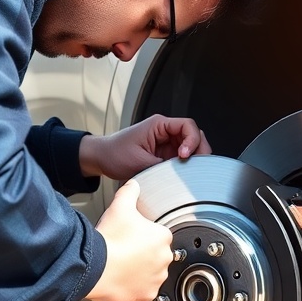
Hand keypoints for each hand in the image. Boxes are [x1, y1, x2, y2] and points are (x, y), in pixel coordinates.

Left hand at [79, 114, 211, 180]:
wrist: (102, 158)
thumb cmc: (114, 153)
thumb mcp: (138, 162)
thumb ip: (162, 167)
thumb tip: (181, 174)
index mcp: (159, 125)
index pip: (188, 125)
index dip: (192, 140)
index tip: (185, 156)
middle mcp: (166, 132)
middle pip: (195, 136)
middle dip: (199, 150)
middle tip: (196, 166)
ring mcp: (167, 144)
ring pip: (192, 148)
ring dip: (194, 159)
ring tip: (190, 171)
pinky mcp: (166, 155)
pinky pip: (183, 159)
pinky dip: (187, 167)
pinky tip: (184, 175)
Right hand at [85, 180, 173, 300]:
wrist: (95, 269)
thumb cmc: (109, 240)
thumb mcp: (119, 207)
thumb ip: (129, 192)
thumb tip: (133, 185)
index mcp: (162, 237)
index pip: (158, 234)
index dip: (143, 234)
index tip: (131, 236)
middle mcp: (164, 258)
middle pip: (156, 254)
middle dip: (143, 253)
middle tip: (125, 251)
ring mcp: (157, 278)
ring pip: (152, 273)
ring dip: (140, 270)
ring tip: (123, 265)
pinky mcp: (147, 295)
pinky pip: (144, 290)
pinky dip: (135, 287)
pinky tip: (123, 280)